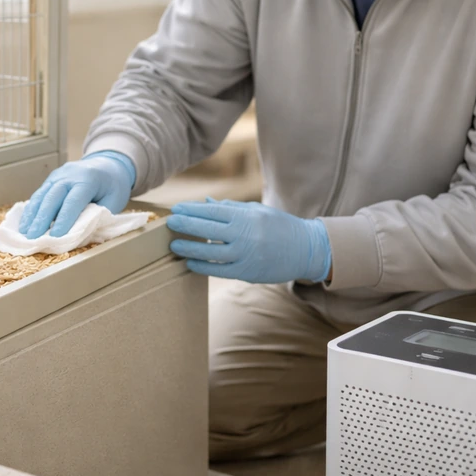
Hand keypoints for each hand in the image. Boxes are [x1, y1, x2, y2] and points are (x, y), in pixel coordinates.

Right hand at [18, 152, 136, 238]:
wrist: (108, 165)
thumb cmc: (112, 186)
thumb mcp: (113, 202)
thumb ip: (97, 217)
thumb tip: (78, 236)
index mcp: (88, 179)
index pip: (73, 201)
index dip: (64, 219)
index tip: (55, 236)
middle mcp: (69, 175)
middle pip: (52, 197)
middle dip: (42, 219)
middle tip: (33, 238)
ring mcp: (58, 175)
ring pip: (42, 195)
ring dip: (32, 215)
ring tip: (25, 233)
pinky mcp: (50, 180)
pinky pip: (39, 195)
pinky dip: (31, 210)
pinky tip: (25, 223)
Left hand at [167, 199, 330, 283]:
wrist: (306, 249)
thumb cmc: (279, 226)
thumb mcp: (257, 211)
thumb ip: (230, 208)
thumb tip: (205, 203)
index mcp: (245, 217)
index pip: (211, 212)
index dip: (191, 210)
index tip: (176, 209)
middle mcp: (244, 235)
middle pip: (207, 230)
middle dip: (186, 226)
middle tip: (169, 223)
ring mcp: (245, 255)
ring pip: (210, 253)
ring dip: (190, 249)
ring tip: (175, 245)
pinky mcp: (247, 272)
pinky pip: (219, 271)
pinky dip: (203, 267)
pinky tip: (190, 263)